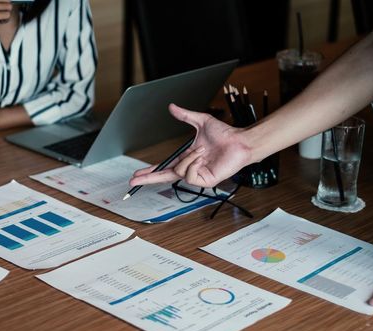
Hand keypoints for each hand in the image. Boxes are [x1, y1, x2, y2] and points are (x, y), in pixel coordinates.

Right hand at [129, 103, 251, 187]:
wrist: (239, 141)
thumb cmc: (224, 133)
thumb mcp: (201, 121)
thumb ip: (185, 115)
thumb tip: (172, 106)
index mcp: (187, 158)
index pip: (164, 167)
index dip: (150, 171)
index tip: (137, 174)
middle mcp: (190, 168)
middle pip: (164, 177)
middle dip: (148, 179)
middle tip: (133, 180)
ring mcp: (197, 176)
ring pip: (179, 171)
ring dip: (188, 158)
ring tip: (202, 150)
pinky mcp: (205, 181)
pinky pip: (190, 175)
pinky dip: (194, 163)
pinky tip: (202, 156)